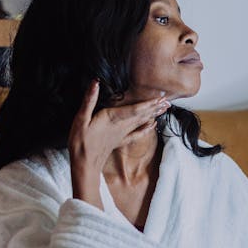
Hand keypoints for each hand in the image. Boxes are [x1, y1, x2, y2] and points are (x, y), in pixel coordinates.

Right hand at [68, 80, 169, 205]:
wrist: (84, 165)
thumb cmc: (80, 143)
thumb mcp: (80, 119)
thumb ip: (89, 100)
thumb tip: (95, 83)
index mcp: (111, 118)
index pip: (135, 109)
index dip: (148, 103)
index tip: (160, 97)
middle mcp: (120, 126)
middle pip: (141, 115)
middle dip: (154, 107)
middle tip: (167, 101)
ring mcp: (121, 135)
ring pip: (140, 122)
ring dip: (152, 115)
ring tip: (163, 109)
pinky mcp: (119, 141)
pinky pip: (136, 134)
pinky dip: (145, 129)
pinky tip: (152, 126)